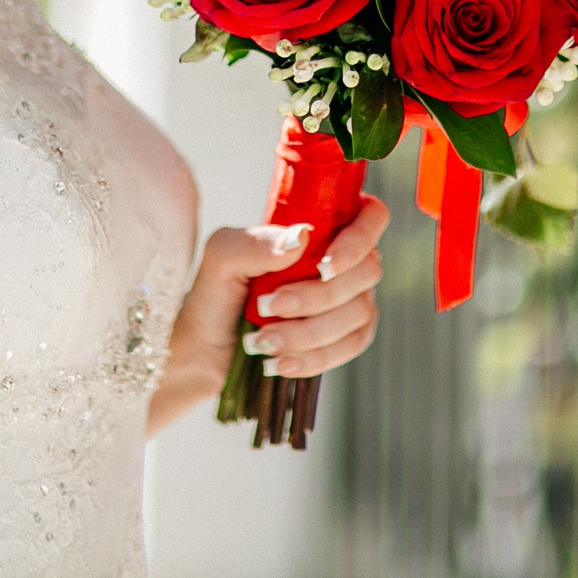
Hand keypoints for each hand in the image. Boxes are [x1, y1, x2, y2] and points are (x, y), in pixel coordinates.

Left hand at [167, 196, 390, 395]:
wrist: (207, 348)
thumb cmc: (216, 292)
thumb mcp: (222, 258)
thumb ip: (255, 243)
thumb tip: (300, 238)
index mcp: (319, 225)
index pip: (370, 216)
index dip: (359, 239)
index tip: (323, 266)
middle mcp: (342, 259)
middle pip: (367, 270)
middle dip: (317, 297)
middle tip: (267, 306)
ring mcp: (350, 298)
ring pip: (360, 312)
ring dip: (309, 332)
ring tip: (263, 341)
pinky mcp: (347, 336)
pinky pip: (352, 346)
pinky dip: (316, 358)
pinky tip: (281, 361)